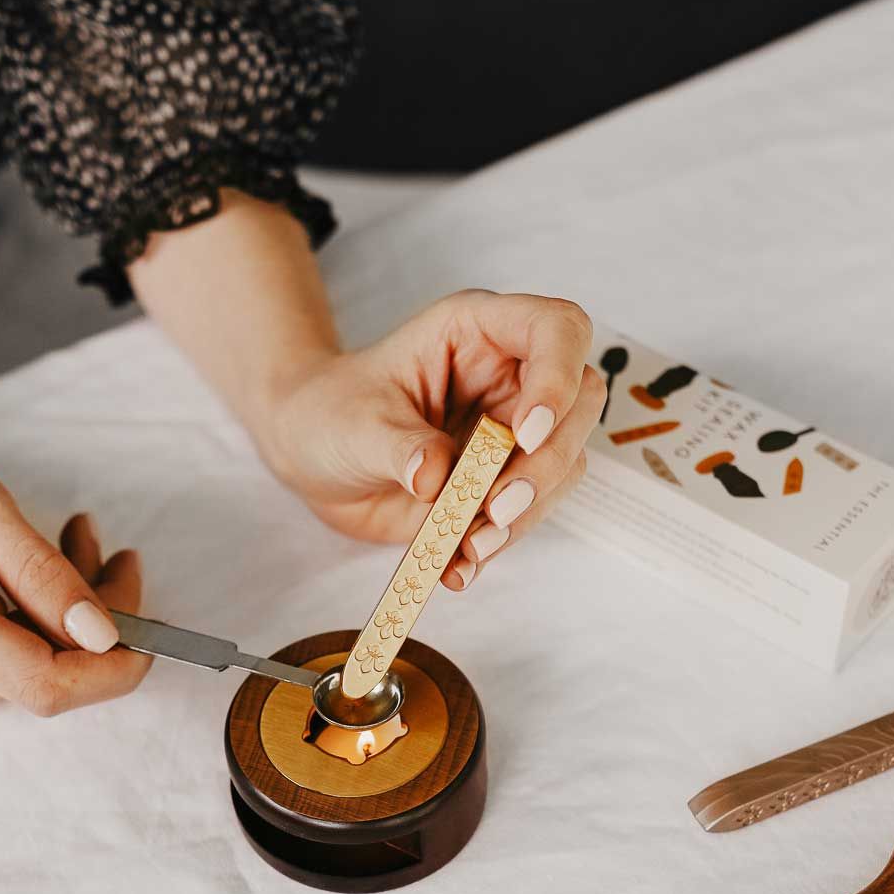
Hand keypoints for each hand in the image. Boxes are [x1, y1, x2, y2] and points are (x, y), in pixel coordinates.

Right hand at [0, 426, 150, 713]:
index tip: (150, 627)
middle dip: (101, 617)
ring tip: (72, 538)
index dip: (113, 669)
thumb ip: (39, 568)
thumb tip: (102, 634)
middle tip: (105, 542)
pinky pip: (12, 662)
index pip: (45, 685)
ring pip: (39, 667)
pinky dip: (43, 618)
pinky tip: (38, 572)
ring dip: (74, 610)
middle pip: (52, 674)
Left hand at [266, 290, 603, 589]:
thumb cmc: (332, 412)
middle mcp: (509, 377)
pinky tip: (459, 565)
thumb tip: (437, 475)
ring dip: (527, 512)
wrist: (314, 456)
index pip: (557, 329)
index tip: (525, 434)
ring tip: (470, 546)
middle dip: (546, 463)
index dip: (558, 378)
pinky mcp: (501, 481)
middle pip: (579, 404)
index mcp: (479, 332)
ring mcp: (511, 432)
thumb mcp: (356, 423)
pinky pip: (528, 512)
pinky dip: (500, 543)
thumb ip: (399, 446)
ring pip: (563, 465)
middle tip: (496, 508)